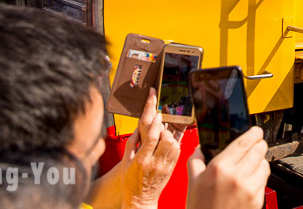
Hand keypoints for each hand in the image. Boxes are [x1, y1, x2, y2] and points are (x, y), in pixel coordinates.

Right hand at [121, 89, 181, 208]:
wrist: (140, 201)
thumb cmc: (130, 181)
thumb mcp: (125, 162)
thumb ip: (131, 143)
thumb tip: (139, 126)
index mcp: (140, 159)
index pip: (150, 133)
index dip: (154, 117)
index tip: (155, 104)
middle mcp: (155, 162)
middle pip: (164, 135)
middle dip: (162, 122)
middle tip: (159, 112)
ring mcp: (165, 166)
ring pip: (173, 142)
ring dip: (168, 132)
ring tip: (161, 129)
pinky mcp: (172, 168)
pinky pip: (177, 150)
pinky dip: (174, 140)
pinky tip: (168, 137)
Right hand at [186, 127, 269, 208]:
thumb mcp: (192, 184)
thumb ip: (196, 161)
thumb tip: (200, 148)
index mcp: (220, 167)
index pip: (245, 141)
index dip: (254, 133)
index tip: (255, 131)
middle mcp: (237, 176)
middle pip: (260, 148)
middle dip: (258, 145)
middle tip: (254, 147)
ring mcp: (249, 188)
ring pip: (265, 163)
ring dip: (260, 162)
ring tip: (250, 166)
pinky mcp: (258, 199)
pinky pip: (264, 180)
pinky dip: (259, 177)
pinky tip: (249, 181)